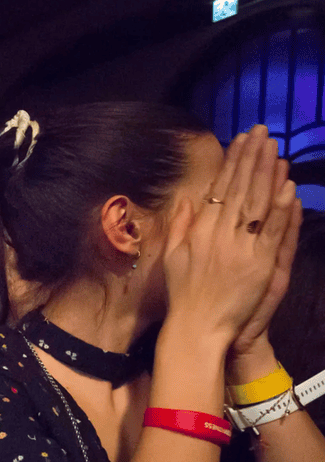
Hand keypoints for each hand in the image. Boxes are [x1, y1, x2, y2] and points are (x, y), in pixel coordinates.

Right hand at [163, 125, 294, 348]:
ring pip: (258, 204)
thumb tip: (187, 200)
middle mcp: (220, 235)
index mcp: (200, 232)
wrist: (198, 329)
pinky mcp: (260, 265)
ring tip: (275, 149)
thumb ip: (180, 227)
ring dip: (268, 174)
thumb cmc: (183, 296)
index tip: (240, 140)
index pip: (220, 189)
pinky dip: (282, 209)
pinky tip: (288, 187)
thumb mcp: (172, 258)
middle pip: (241, 190)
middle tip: (262, 132)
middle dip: (252, 158)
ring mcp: (242, 249)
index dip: (231, 163)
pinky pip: (273, 232)